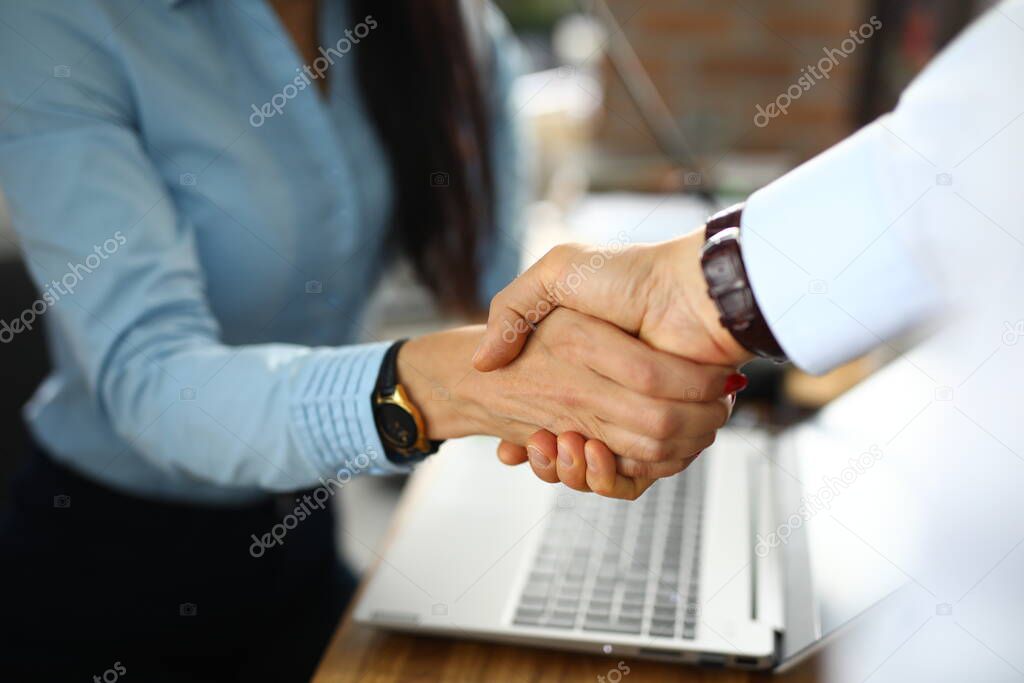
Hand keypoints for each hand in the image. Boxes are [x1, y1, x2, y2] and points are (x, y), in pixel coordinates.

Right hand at [472, 228, 752, 496]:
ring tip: (561, 447)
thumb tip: (482, 363)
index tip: (511, 443)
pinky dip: (611, 478)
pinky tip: (592, 456)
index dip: (528, 440)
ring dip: (575, 471)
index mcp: (586, 363)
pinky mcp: (669, 434)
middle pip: (572, 451)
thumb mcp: (556, 272)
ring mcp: (639, 415)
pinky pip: (635, 476)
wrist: (697, 287)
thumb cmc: (629, 274)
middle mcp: (611, 393)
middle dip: (552, 460)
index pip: (547, 419)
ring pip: (597, 471)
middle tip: (540, 442)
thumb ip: (513, 308)